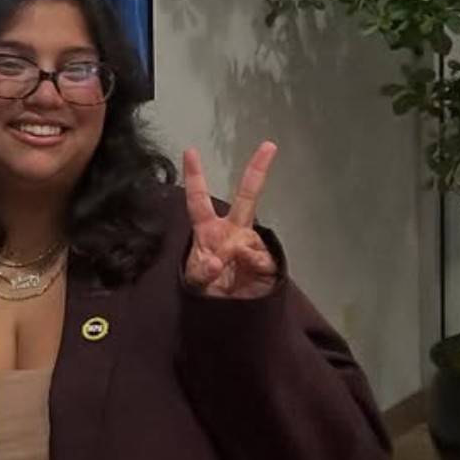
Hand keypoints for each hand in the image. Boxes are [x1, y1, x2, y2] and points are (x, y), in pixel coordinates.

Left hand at [182, 142, 279, 299]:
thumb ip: (201, 272)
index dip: (195, 176)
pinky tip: (246, 269)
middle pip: (247, 197)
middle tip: (269, 145)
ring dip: (237, 255)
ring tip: (226, 271)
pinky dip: (252, 263)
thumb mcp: (195, 283)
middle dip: (257, 171)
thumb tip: (218, 261)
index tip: (190, 151)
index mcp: (208, 230)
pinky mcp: (266, 262)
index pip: (198, 200)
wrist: (230, 313)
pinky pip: (261, 257)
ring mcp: (250, 244)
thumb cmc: (208, 289)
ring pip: (249, 238)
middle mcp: (232, 231)